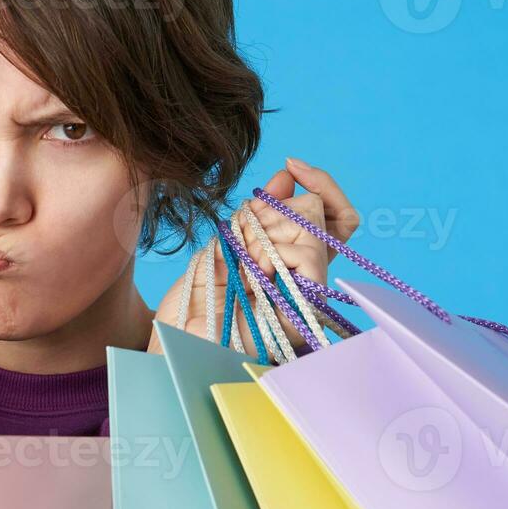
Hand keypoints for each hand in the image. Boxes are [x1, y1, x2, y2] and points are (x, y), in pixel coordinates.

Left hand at [147, 157, 359, 354]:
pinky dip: (271, 255)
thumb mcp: (224, 244)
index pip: (332, 213)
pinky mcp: (308, 307)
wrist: (175, 342)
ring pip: (312, 223)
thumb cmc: (195, 303)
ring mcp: (309, 293)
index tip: (291, 165)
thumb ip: (259, 213)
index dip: (319, 183)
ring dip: (265, 235)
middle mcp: (306, 277)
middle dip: (271, 211)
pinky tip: (252, 278)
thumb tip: (287, 176)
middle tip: (242, 241)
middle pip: (318, 210)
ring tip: (244, 268)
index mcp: (290, 263)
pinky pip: (307, 252)